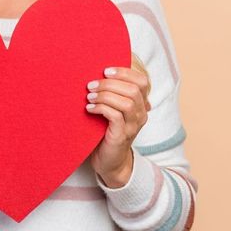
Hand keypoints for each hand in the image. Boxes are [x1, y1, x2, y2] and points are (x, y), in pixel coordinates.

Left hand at [86, 66, 150, 187]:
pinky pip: (115, 116)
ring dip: (104, 95)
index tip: (105, 70)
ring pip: (126, 102)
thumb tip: (95, 71)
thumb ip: (111, 92)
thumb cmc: (106, 130)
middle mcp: (141, 114)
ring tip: (89, 97)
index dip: (125, 72)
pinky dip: (101, 108)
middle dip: (110, 83)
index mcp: (140, 104)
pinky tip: (89, 108)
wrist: (109, 161)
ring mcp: (133, 126)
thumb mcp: (112, 108)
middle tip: (91, 85)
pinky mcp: (122, 136)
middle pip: (133, 90)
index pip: (142, 81)